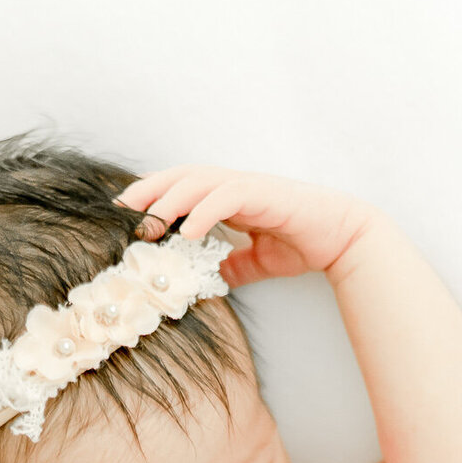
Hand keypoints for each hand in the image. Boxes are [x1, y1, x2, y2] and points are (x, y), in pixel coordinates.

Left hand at [113, 164, 371, 285]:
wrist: (342, 239)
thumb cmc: (301, 245)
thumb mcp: (254, 263)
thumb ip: (228, 268)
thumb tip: (205, 285)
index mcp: (227, 197)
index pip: (180, 188)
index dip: (151, 197)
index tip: (123, 215)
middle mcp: (233, 186)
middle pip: (180, 177)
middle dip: (148, 191)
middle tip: (119, 210)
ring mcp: (249, 186)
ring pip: (199, 182)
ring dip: (170, 200)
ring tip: (149, 223)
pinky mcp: (265, 194)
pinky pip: (227, 196)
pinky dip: (204, 211)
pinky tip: (188, 231)